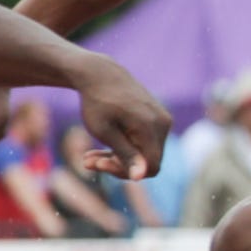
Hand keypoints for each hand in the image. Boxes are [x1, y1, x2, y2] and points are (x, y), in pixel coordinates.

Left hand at [73, 60, 170, 180]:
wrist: (100, 73)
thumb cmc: (97, 102)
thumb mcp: (104, 131)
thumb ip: (125, 155)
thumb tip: (141, 177)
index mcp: (151, 127)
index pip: (150, 167)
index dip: (125, 172)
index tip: (98, 165)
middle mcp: (164, 124)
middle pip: (147, 160)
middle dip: (117, 165)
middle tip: (87, 161)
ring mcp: (163, 120)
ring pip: (145, 151)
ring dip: (119, 157)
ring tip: (90, 156)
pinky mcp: (158, 118)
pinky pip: (146, 141)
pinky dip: (126, 146)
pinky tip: (105, 143)